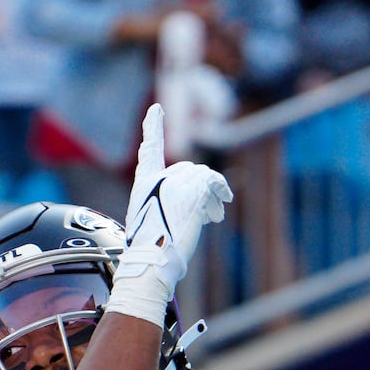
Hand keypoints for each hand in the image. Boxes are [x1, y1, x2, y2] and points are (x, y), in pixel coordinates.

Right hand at [102, 104, 232, 327]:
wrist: (154, 260)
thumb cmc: (152, 251)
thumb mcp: (152, 221)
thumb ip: (167, 203)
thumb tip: (197, 204)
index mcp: (144, 183)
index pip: (149, 149)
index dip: (153, 127)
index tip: (156, 109)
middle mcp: (160, 178)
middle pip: (188, 169)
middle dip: (199, 188)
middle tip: (207, 212)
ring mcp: (177, 183)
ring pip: (204, 177)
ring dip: (212, 195)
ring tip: (214, 215)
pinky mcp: (195, 191)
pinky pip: (215, 183)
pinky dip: (221, 193)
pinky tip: (224, 204)